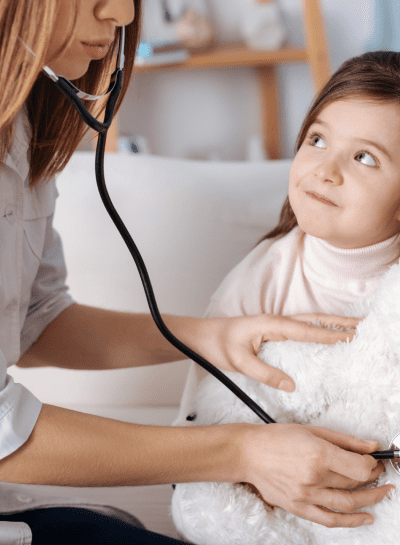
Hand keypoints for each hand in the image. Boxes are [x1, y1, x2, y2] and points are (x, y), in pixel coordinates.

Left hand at [193, 313, 359, 391]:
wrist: (202, 336)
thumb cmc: (218, 345)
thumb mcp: (239, 362)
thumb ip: (265, 373)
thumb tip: (291, 385)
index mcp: (271, 324)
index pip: (306, 331)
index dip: (329, 335)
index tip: (351, 337)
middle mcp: (276, 320)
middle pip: (314, 320)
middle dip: (339, 321)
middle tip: (362, 324)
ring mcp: (275, 323)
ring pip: (309, 321)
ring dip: (332, 322)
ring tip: (353, 326)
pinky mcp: (273, 329)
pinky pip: (301, 328)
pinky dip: (318, 329)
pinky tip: (326, 335)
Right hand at [237, 423, 393, 526]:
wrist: (248, 453)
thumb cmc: (276, 438)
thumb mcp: (312, 430)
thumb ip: (344, 440)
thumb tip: (370, 446)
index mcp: (317, 454)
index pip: (359, 468)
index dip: (372, 465)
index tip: (372, 460)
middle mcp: (313, 477)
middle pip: (355, 485)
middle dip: (372, 478)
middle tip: (378, 473)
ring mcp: (305, 495)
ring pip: (347, 504)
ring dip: (369, 500)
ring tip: (380, 493)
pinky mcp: (298, 508)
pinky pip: (330, 520)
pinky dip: (351, 521)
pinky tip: (366, 517)